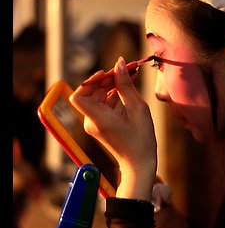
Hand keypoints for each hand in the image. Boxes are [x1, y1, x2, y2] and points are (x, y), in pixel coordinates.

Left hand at [70, 57, 156, 200]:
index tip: (107, 74)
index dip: (90, 82)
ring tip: (131, 75)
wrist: (139, 164)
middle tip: (126, 69)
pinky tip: (129, 88)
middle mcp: (92, 121)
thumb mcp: (138, 108)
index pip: (79, 96)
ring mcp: (95, 124)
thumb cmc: (141, 139)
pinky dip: (114, 95)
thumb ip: (126, 85)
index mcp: (98, 118)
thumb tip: (120, 63)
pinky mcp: (101, 125)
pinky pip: (104, 105)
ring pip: (98, 97)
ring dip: (112, 86)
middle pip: (91, 93)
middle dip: (107, 79)